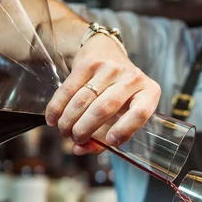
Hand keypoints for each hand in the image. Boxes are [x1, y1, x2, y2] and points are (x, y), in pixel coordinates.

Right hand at [45, 34, 160, 154]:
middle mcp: (132, 78)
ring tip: (64, 131)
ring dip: (69, 120)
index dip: (124, 130)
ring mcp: (110, 68)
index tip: (109, 141)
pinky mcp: (89, 63)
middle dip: (85, 129)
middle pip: (105, 108)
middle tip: (75, 139)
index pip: (140, 113)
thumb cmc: (118, 93)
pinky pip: (69, 89)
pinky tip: (52, 119)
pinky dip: (58, 107)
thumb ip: (104, 138)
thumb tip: (80, 150)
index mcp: (149, 93)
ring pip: (84, 99)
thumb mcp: (121, 115)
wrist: (107, 51)